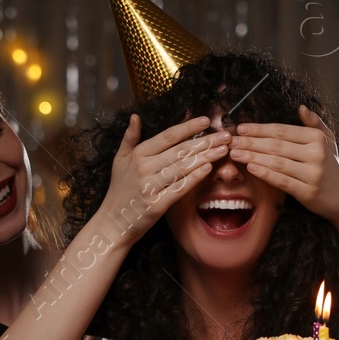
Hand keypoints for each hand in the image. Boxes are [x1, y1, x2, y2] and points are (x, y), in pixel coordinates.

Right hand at [98, 114, 228, 246]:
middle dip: (206, 141)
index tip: (207, 121)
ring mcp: (150, 186)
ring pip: (183, 167)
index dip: (189, 127)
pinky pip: (179, 188)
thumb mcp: (119, 160)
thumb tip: (135, 116)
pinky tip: (209, 168)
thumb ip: (129, 138)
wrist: (112, 223)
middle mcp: (144, 167)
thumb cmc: (119, 191)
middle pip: (180, 150)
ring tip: (224, 150)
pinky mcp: (156, 204)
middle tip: (226, 136)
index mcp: (138, 154)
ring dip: (206, 156)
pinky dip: (194, 177)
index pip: (168, 136)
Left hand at [229, 106, 338, 227]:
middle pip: (276, 146)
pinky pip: (281, 180)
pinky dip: (264, 173)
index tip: (241, 128)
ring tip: (234, 153)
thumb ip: (314, 123)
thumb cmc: (330, 166)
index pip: (282, 131)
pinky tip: (250, 168)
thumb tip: (301, 107)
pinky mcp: (307, 191)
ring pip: (276, 162)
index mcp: (317, 138)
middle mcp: (316, 154)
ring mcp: (312, 173)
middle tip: (231, 141)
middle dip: (250, 142)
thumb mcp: (328, 141)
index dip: (260, 129)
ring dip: (252, 157)